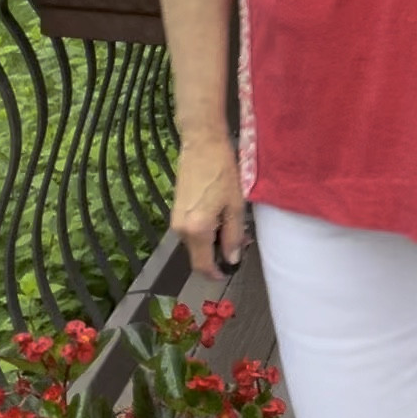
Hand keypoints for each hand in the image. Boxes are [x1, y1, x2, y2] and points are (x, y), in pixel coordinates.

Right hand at [170, 132, 244, 280]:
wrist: (202, 144)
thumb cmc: (222, 171)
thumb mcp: (235, 205)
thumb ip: (234, 236)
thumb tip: (232, 259)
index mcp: (197, 230)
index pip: (202, 265)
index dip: (216, 273)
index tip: (229, 271)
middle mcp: (181, 229)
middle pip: (198, 256)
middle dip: (218, 255)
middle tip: (240, 243)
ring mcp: (176, 219)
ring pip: (195, 243)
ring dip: (212, 242)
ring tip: (233, 226)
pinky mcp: (176, 210)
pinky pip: (191, 231)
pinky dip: (205, 231)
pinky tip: (220, 217)